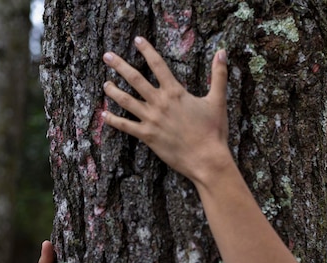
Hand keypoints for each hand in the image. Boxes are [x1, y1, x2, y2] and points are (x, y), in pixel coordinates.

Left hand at [102, 37, 232, 186]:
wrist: (206, 158)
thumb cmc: (213, 131)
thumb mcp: (218, 100)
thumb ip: (219, 75)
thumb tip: (223, 52)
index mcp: (175, 92)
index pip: (158, 65)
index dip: (146, 50)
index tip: (137, 40)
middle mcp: (160, 103)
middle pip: (135, 79)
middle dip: (119, 66)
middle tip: (107, 56)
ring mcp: (151, 119)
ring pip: (126, 101)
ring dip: (113, 91)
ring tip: (105, 84)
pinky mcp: (147, 136)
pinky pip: (125, 126)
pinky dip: (113, 120)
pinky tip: (104, 115)